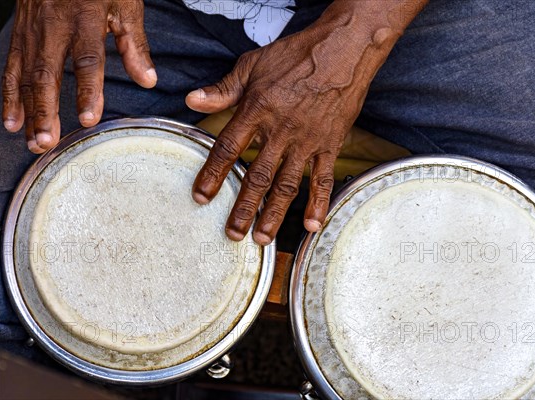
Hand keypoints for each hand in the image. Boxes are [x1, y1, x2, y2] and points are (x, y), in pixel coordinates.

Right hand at [2, 0, 156, 153]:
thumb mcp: (124, 5)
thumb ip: (134, 44)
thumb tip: (148, 81)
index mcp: (84, 19)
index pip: (87, 60)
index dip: (88, 91)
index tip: (89, 118)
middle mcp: (53, 26)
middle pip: (47, 74)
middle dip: (46, 111)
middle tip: (49, 141)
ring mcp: (32, 30)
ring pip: (26, 75)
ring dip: (28, 111)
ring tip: (33, 141)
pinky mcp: (20, 33)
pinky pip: (12, 67)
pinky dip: (10, 95)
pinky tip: (12, 120)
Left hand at [187, 0, 426, 244]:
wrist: (343, 49)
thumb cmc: (295, 55)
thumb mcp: (252, 65)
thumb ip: (223, 89)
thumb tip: (191, 100)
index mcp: (257, 109)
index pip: (228, 148)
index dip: (212, 174)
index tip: (200, 197)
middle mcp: (280, 131)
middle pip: (258, 176)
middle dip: (243, 207)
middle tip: (232, 233)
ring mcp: (307, 141)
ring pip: (288, 184)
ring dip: (274, 214)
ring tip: (262, 238)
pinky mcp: (330, 144)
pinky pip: (324, 178)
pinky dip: (318, 202)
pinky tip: (312, 225)